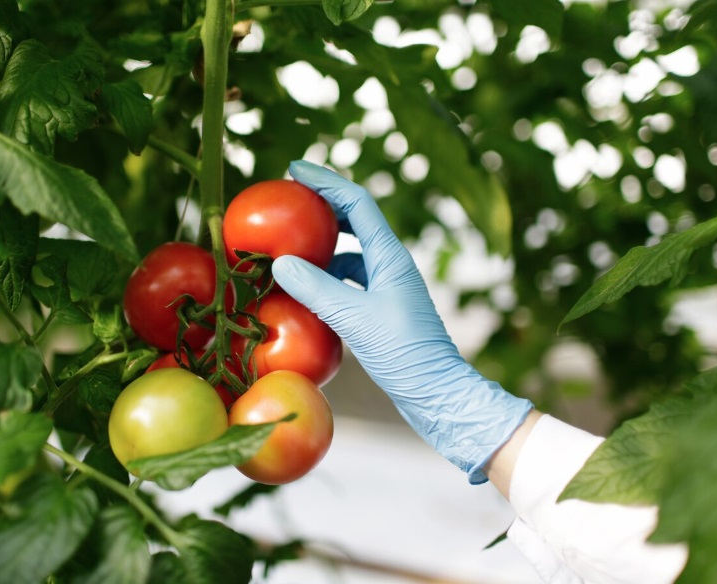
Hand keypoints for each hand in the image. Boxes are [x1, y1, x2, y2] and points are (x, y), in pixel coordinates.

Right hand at [272, 160, 532, 483]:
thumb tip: (280, 262)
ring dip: (323, 245)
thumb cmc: (403, 353)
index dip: (326, 182)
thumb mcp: (354, 319)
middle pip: (355, 221)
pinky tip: (306, 290)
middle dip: (323, 208)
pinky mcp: (382, 309)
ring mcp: (388, 287)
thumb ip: (316, 289)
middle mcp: (390, 265)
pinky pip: (350, 281)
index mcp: (390, 257)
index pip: (357, 203)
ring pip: (351, 253)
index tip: (295, 170)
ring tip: (290, 246)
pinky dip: (327, 277)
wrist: (437, 393)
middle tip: (288, 202)